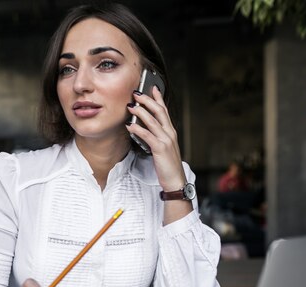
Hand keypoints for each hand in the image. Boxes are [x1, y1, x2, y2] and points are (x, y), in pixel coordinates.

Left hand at [126, 87, 192, 223]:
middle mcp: (170, 133)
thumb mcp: (162, 148)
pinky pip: (147, 136)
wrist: (175, 180)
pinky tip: (130, 126)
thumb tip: (142, 128)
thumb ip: (155, 137)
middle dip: (147, 101)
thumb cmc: (167, 165)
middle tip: (136, 93)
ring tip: (130, 106)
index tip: (151, 88)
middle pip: (159, 111)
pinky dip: (138, 129)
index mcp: (170, 132)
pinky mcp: (160, 149)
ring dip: (140, 112)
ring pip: (152, 121)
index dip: (158, 98)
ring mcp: (166, 140)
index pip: (164, 111)